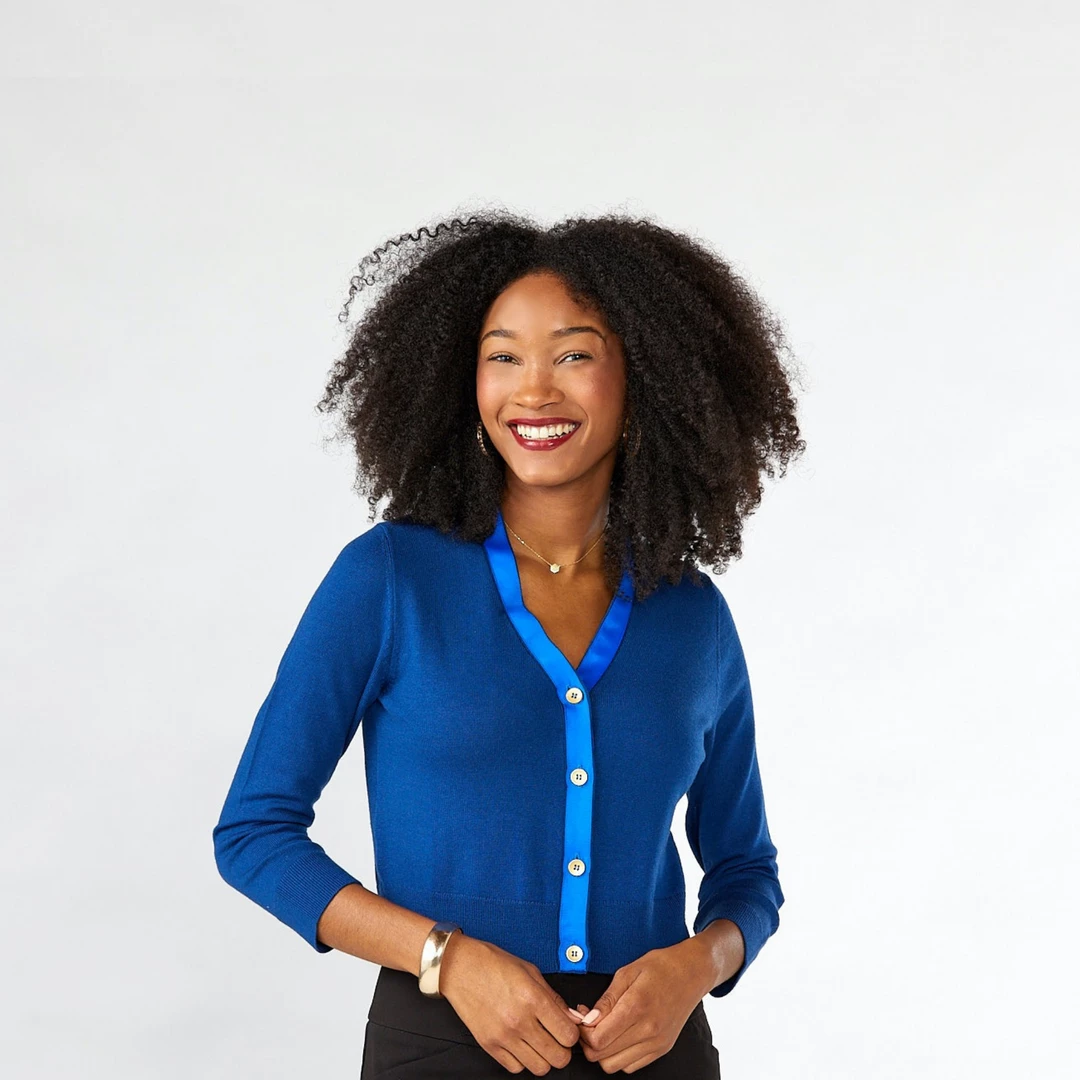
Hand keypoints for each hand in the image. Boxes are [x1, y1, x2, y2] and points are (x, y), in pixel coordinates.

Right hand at [438, 934, 583, 1073]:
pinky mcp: (489, 1045)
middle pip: (558, 1058)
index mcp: (533, 998)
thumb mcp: (530, 971)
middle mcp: (519, 1020)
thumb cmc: (494, 964)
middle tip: (556, 1038)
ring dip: (544, 1057)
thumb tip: (573, 1017)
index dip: (572, 1033)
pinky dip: (522, 1060)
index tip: (567, 1028)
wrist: (459, 967)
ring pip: (539, 1068)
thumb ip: (554, 997)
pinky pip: (515, 1068)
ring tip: (539, 1042)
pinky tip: (521, 1044)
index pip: (568, 1034)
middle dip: (562, 1049)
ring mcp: (503, 1036)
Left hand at [569, 943, 706, 1073]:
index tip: (582, 1017)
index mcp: (636, 1007)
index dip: (582, 1031)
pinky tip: (619, 1036)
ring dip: (603, 1051)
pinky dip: (619, 1056)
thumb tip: (586, 1019)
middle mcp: (648, 1030)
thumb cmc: (660, 967)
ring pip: (615, 1065)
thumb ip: (606, 999)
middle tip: (589, 1023)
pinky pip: (631, 1066)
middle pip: (602, 1056)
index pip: (598, 1039)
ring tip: (604, 1029)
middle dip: (588, 1042)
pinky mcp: (662, 1049)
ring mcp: (656, 1043)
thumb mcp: (627, 972)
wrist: (692, 973)